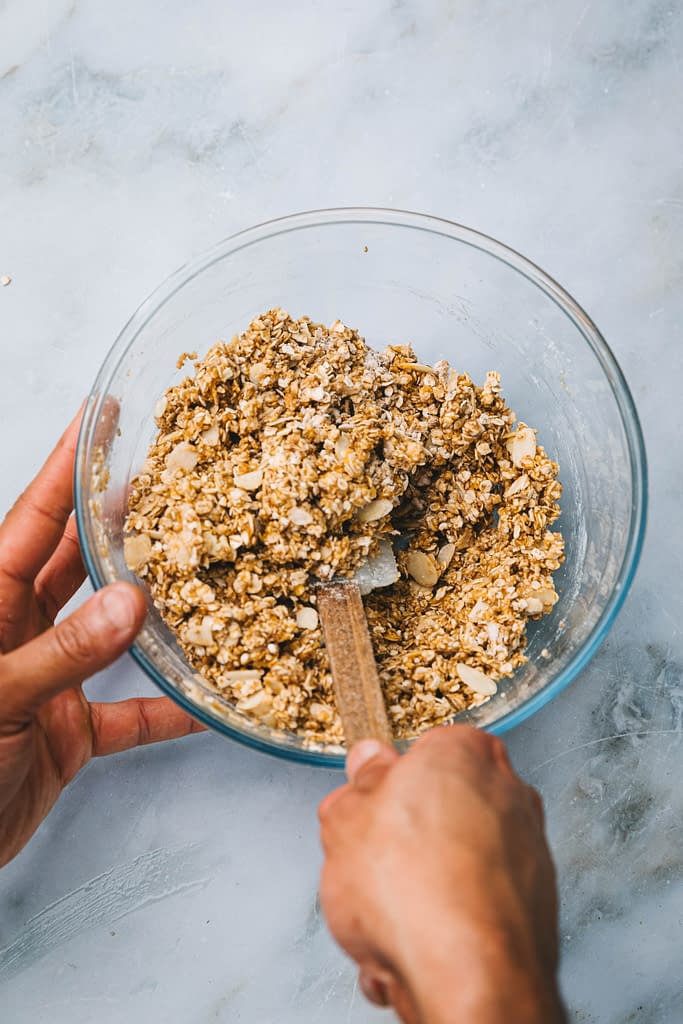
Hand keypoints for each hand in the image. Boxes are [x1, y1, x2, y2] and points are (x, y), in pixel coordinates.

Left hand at [0, 411, 202, 867]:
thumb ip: (64, 651)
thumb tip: (136, 602)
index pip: (35, 519)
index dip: (70, 465)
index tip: (101, 417)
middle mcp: (19, 631)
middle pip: (75, 562)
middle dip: (117, 519)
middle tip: (164, 477)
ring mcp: (44, 679)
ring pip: (105, 628)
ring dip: (149, 606)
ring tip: (197, 566)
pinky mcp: (64, 732)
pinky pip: (126, 713)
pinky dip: (165, 710)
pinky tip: (206, 703)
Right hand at [319, 726, 565, 1023]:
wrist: (470, 976)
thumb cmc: (415, 891)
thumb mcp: (346, 821)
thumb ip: (358, 786)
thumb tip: (366, 765)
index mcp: (464, 751)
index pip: (422, 752)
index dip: (386, 786)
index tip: (367, 809)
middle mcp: (508, 791)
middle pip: (440, 809)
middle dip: (406, 842)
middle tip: (372, 868)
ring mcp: (529, 848)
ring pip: (456, 863)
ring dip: (423, 892)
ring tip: (390, 922)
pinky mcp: (537, 904)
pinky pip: (475, 906)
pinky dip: (449, 926)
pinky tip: (416, 949)